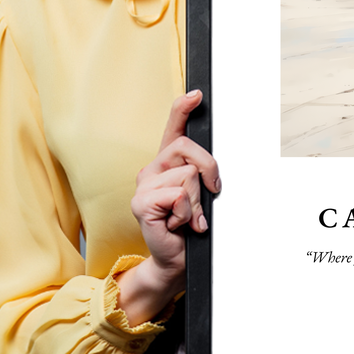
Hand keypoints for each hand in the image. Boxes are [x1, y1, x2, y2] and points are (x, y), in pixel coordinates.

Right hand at [116, 90, 220, 324]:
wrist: (176, 259)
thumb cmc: (189, 227)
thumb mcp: (200, 195)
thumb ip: (201, 175)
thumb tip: (212, 167)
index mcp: (167, 164)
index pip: (173, 128)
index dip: (183, 109)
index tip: (197, 94)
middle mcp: (152, 169)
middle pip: (188, 148)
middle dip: (209, 170)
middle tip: (210, 194)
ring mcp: (143, 186)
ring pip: (188, 175)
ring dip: (197, 202)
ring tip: (188, 217)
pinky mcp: (141, 203)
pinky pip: (178, 195)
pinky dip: (187, 213)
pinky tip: (178, 224)